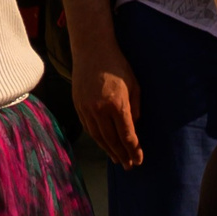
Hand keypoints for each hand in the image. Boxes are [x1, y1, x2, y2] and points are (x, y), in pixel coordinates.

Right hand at [72, 36, 144, 168]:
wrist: (91, 50)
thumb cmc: (117, 65)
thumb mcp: (134, 85)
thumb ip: (135, 108)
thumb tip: (133, 126)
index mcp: (117, 104)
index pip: (127, 135)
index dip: (133, 150)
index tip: (138, 160)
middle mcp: (100, 110)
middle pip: (111, 140)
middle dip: (121, 154)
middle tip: (128, 166)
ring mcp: (86, 108)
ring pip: (97, 136)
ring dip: (108, 150)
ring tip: (116, 159)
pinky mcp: (77, 105)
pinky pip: (87, 127)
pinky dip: (96, 137)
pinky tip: (102, 143)